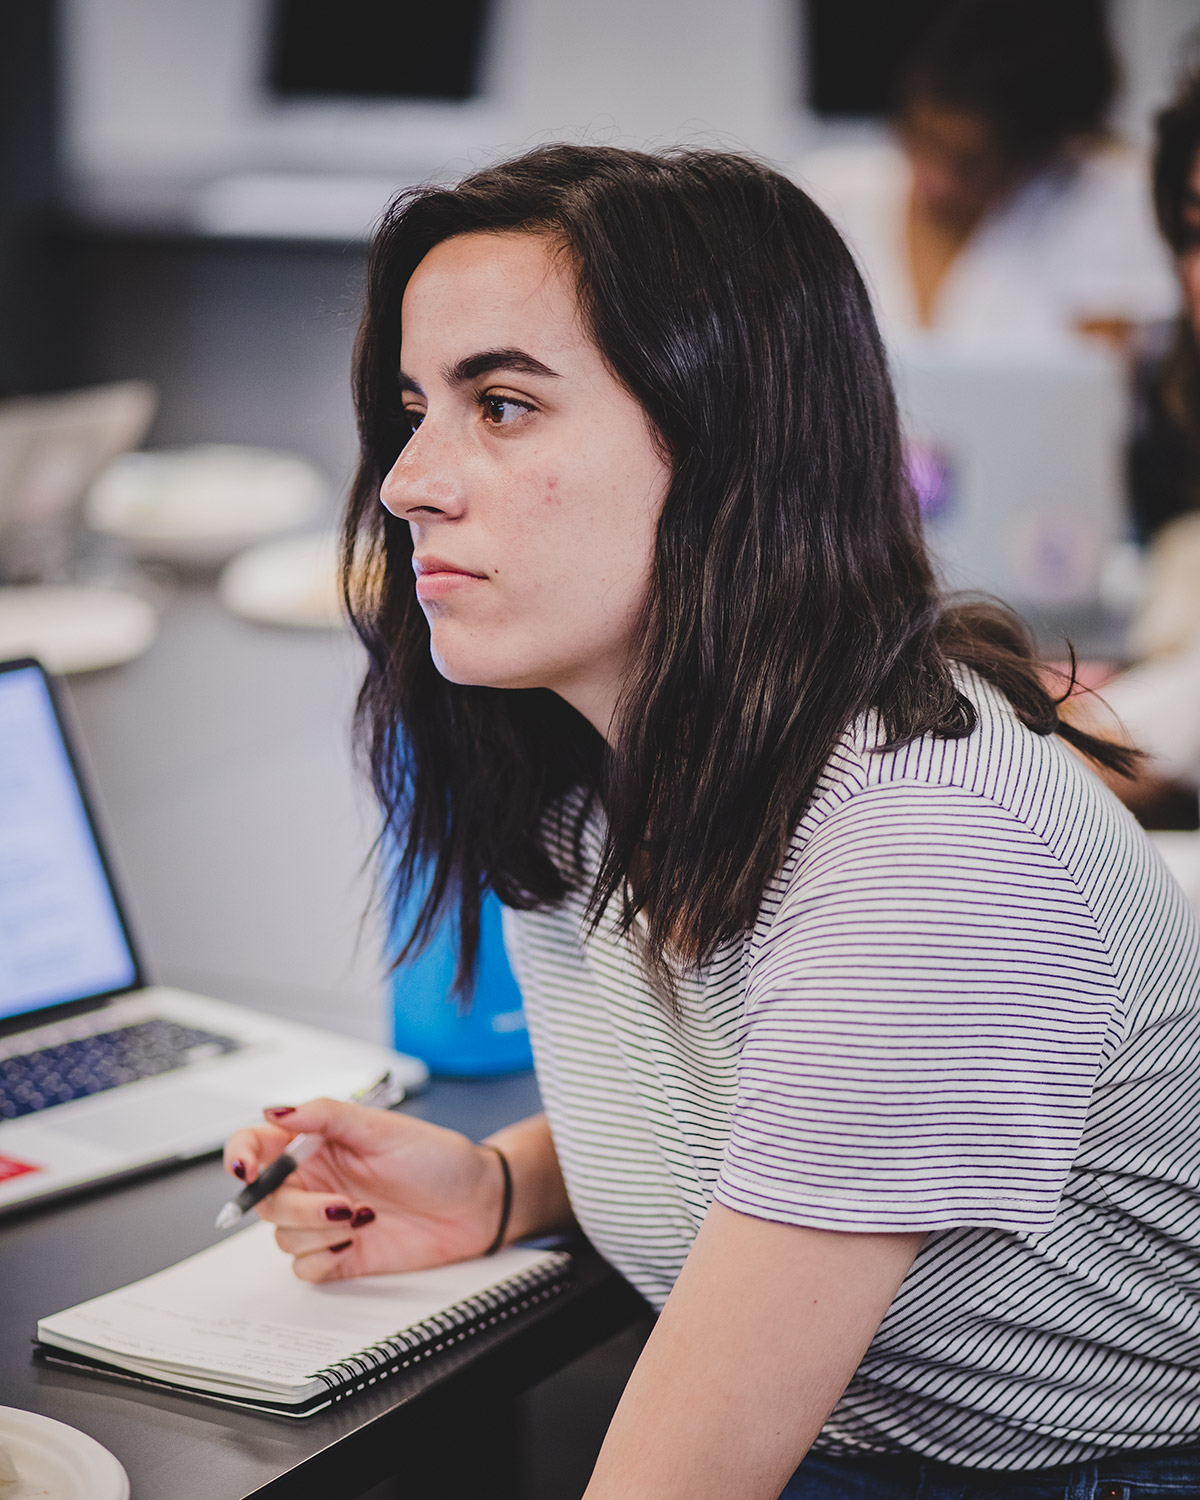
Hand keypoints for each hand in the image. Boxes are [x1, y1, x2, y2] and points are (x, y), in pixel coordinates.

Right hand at [223, 1099, 506, 1282]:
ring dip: (317, 1231)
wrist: (475, 1203)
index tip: (245, 1170)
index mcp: (317, 1143)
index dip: (239, 1157)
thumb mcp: (381, 1127)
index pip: (255, 1145)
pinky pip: (304, 1267)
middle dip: (297, 1206)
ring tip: (363, 1216)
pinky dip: (324, 1258)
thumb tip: (276, 1110)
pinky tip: (357, 1240)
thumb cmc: (436, 1159)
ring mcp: (325, 1219)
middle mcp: (315, 1180)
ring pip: (282, 1236)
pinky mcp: (340, 1254)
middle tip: (341, 1203)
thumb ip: (325, 1115)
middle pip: (264, 1200)